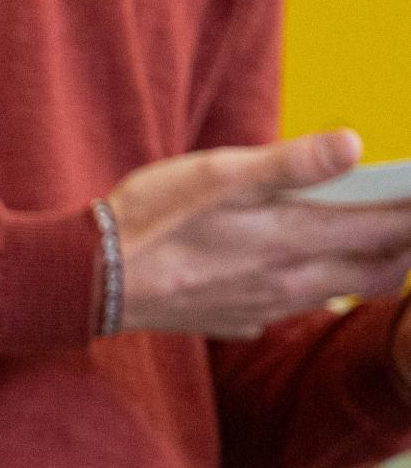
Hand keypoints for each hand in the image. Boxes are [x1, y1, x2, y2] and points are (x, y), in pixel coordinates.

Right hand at [108, 130, 410, 340]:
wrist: (89, 279)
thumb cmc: (149, 218)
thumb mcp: (216, 173)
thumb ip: (291, 163)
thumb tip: (354, 146)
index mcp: (291, 240)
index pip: (387, 228)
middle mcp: (288, 282)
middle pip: (381, 271)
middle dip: (408, 245)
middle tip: (410, 218)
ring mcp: (263, 308)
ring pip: (342, 293)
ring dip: (371, 269)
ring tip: (379, 242)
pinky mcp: (235, 320)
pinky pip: (292, 310)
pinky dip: (316, 290)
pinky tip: (299, 272)